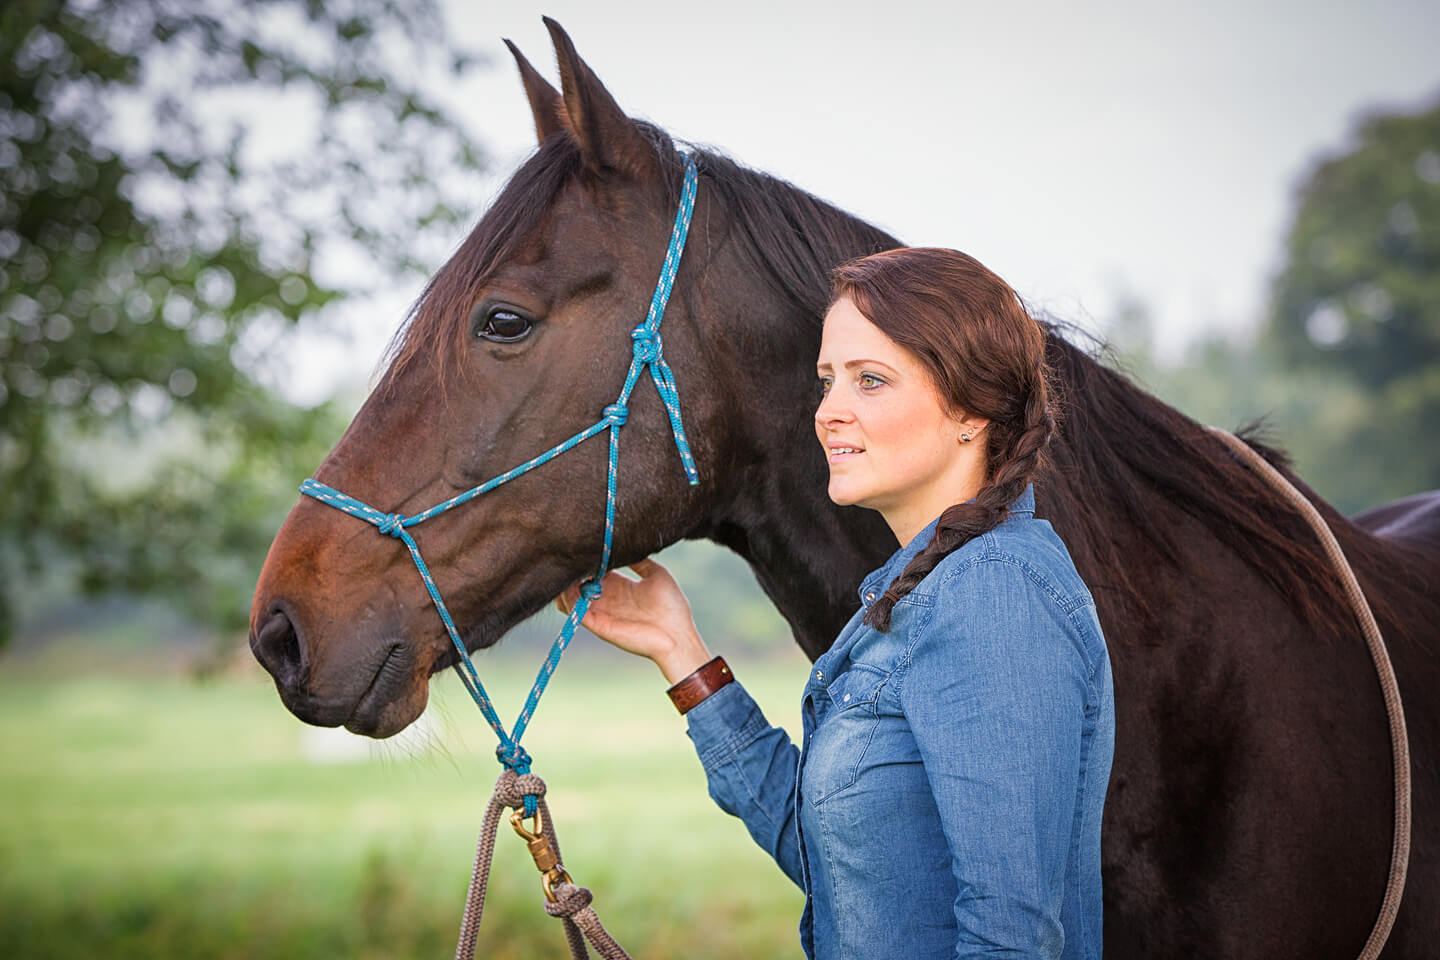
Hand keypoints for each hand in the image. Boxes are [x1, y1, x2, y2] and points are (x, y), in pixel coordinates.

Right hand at [556, 558, 711, 683]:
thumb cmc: (672, 607)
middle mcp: (607, 599)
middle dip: (573, 571)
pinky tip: (573, 585)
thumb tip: (627, 545)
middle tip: (572, 556)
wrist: (677, 635)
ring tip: (571, 570)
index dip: (589, 559)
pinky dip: (569, 599)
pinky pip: (575, 612)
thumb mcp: (657, 574)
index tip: (585, 545)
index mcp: (619, 587)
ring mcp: (601, 613)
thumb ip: (640, 560)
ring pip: (570, 598)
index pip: (595, 570)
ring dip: (566, 585)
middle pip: (579, 583)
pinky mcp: (598, 626)